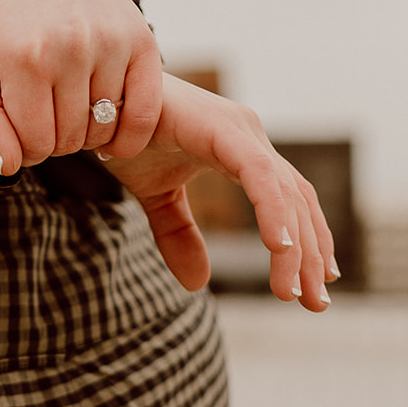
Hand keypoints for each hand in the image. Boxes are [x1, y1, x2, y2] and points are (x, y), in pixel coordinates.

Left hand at [0, 0, 162, 175]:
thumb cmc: (7, 25)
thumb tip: (10, 166)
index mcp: (24, 56)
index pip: (34, 143)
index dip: (28, 149)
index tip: (26, 130)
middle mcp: (70, 47)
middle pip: (70, 140)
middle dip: (56, 139)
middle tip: (50, 116)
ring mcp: (110, 42)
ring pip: (104, 130)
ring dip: (88, 132)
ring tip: (73, 109)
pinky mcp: (142, 41)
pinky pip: (146, 114)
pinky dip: (130, 136)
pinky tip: (112, 135)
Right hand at [102, 75, 338, 311]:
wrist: (91, 102)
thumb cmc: (125, 137)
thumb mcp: (157, 199)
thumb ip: (179, 235)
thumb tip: (198, 284)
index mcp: (242, 150)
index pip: (291, 200)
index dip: (309, 243)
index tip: (316, 286)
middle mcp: (249, 137)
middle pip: (298, 201)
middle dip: (310, 255)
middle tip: (316, 304)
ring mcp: (238, 129)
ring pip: (285, 192)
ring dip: (295, 245)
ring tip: (292, 291)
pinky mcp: (221, 127)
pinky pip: (258, 174)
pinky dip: (273, 210)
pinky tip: (278, 247)